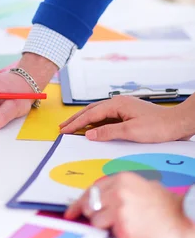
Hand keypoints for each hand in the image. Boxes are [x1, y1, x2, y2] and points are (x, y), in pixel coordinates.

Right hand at [59, 95, 191, 141]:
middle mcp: (118, 103)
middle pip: (91, 111)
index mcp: (117, 104)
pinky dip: (95, 123)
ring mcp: (122, 107)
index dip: (76, 123)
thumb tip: (89, 134)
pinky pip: (106, 117)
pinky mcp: (127, 113)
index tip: (64, 130)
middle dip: (76, 120)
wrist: (176, 123)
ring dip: (85, 120)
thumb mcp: (131, 131)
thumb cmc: (158, 126)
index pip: (91, 114)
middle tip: (62, 127)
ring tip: (72, 127)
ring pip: (98, 113)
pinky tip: (92, 128)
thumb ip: (108, 132)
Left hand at [65, 173, 194, 237]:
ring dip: (105, 226)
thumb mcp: (137, 185)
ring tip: (124, 223)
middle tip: (102, 219)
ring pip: (97, 221)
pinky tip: (132, 229)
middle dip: (93, 214)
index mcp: (120, 178)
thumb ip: (115, 188)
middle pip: (90, 205)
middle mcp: (118, 191)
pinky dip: (118, 234)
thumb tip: (96, 199)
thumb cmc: (162, 203)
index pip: (91, 190)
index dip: (79, 203)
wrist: (181, 217)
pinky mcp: (124, 227)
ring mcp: (120, 209)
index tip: (71, 211)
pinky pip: (111, 233)